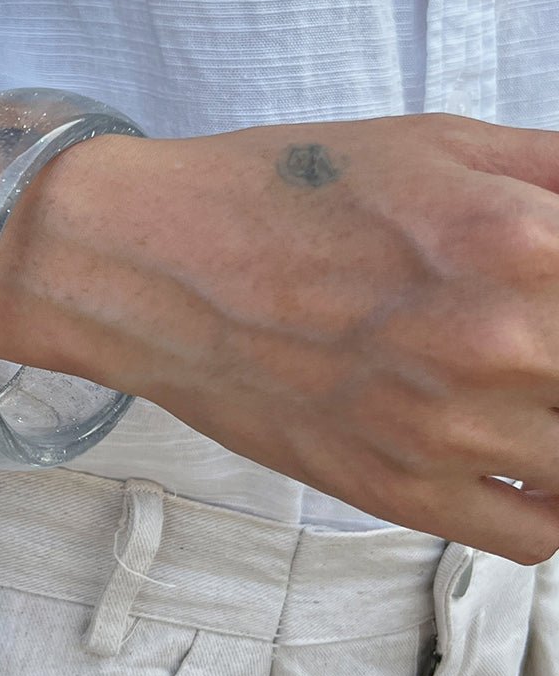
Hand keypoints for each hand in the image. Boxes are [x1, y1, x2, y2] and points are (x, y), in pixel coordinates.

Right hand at [0, 112, 558, 562]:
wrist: (156, 263)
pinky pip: (540, 533)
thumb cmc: (281, 194)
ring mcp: (451, 430)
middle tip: (528, 337)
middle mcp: (501, 342)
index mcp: (524, 239)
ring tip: (521, 385)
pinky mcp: (401, 492)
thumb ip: (558, 171)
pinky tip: (515, 453)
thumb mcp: (437, 141)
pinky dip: (549, 500)